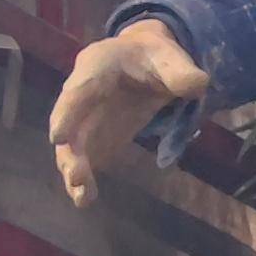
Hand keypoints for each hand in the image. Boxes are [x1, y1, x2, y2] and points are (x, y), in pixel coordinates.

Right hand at [49, 22, 209, 206]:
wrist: (147, 62)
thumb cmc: (155, 57)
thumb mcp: (170, 58)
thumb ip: (181, 72)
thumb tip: (197, 84)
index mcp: (99, 64)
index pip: (81, 88)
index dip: (68, 111)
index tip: (58, 137)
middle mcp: (82, 92)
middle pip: (71, 122)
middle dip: (70, 150)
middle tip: (75, 175)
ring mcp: (85, 116)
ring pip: (73, 144)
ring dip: (74, 168)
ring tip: (81, 196)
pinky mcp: (95, 136)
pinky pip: (85, 156)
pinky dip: (84, 177)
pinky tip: (86, 198)